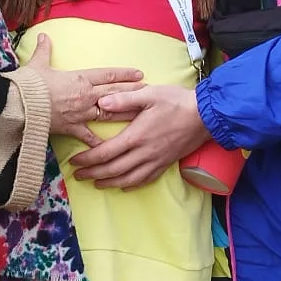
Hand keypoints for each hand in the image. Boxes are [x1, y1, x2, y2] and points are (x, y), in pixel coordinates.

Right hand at [26, 31, 140, 147]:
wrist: (19, 105)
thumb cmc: (29, 84)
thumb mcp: (37, 64)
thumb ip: (44, 51)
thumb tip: (43, 36)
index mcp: (80, 78)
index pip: (108, 74)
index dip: (125, 74)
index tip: (139, 74)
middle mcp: (85, 95)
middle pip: (115, 92)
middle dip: (133, 92)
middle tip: (149, 92)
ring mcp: (81, 113)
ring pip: (109, 113)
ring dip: (125, 113)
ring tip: (139, 114)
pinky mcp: (72, 128)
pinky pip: (89, 137)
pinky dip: (99, 142)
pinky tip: (112, 146)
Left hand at [69, 82, 209, 188]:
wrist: (205, 116)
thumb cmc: (176, 102)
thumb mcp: (149, 94)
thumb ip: (124, 99)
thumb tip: (101, 103)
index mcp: (137, 136)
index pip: (105, 153)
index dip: (87, 159)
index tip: (74, 161)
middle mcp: (145, 153)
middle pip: (113, 170)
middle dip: (93, 174)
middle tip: (78, 176)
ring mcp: (156, 161)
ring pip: (128, 179)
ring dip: (109, 183)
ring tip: (95, 183)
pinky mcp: (166, 164)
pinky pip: (145, 179)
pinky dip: (130, 185)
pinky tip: (123, 186)